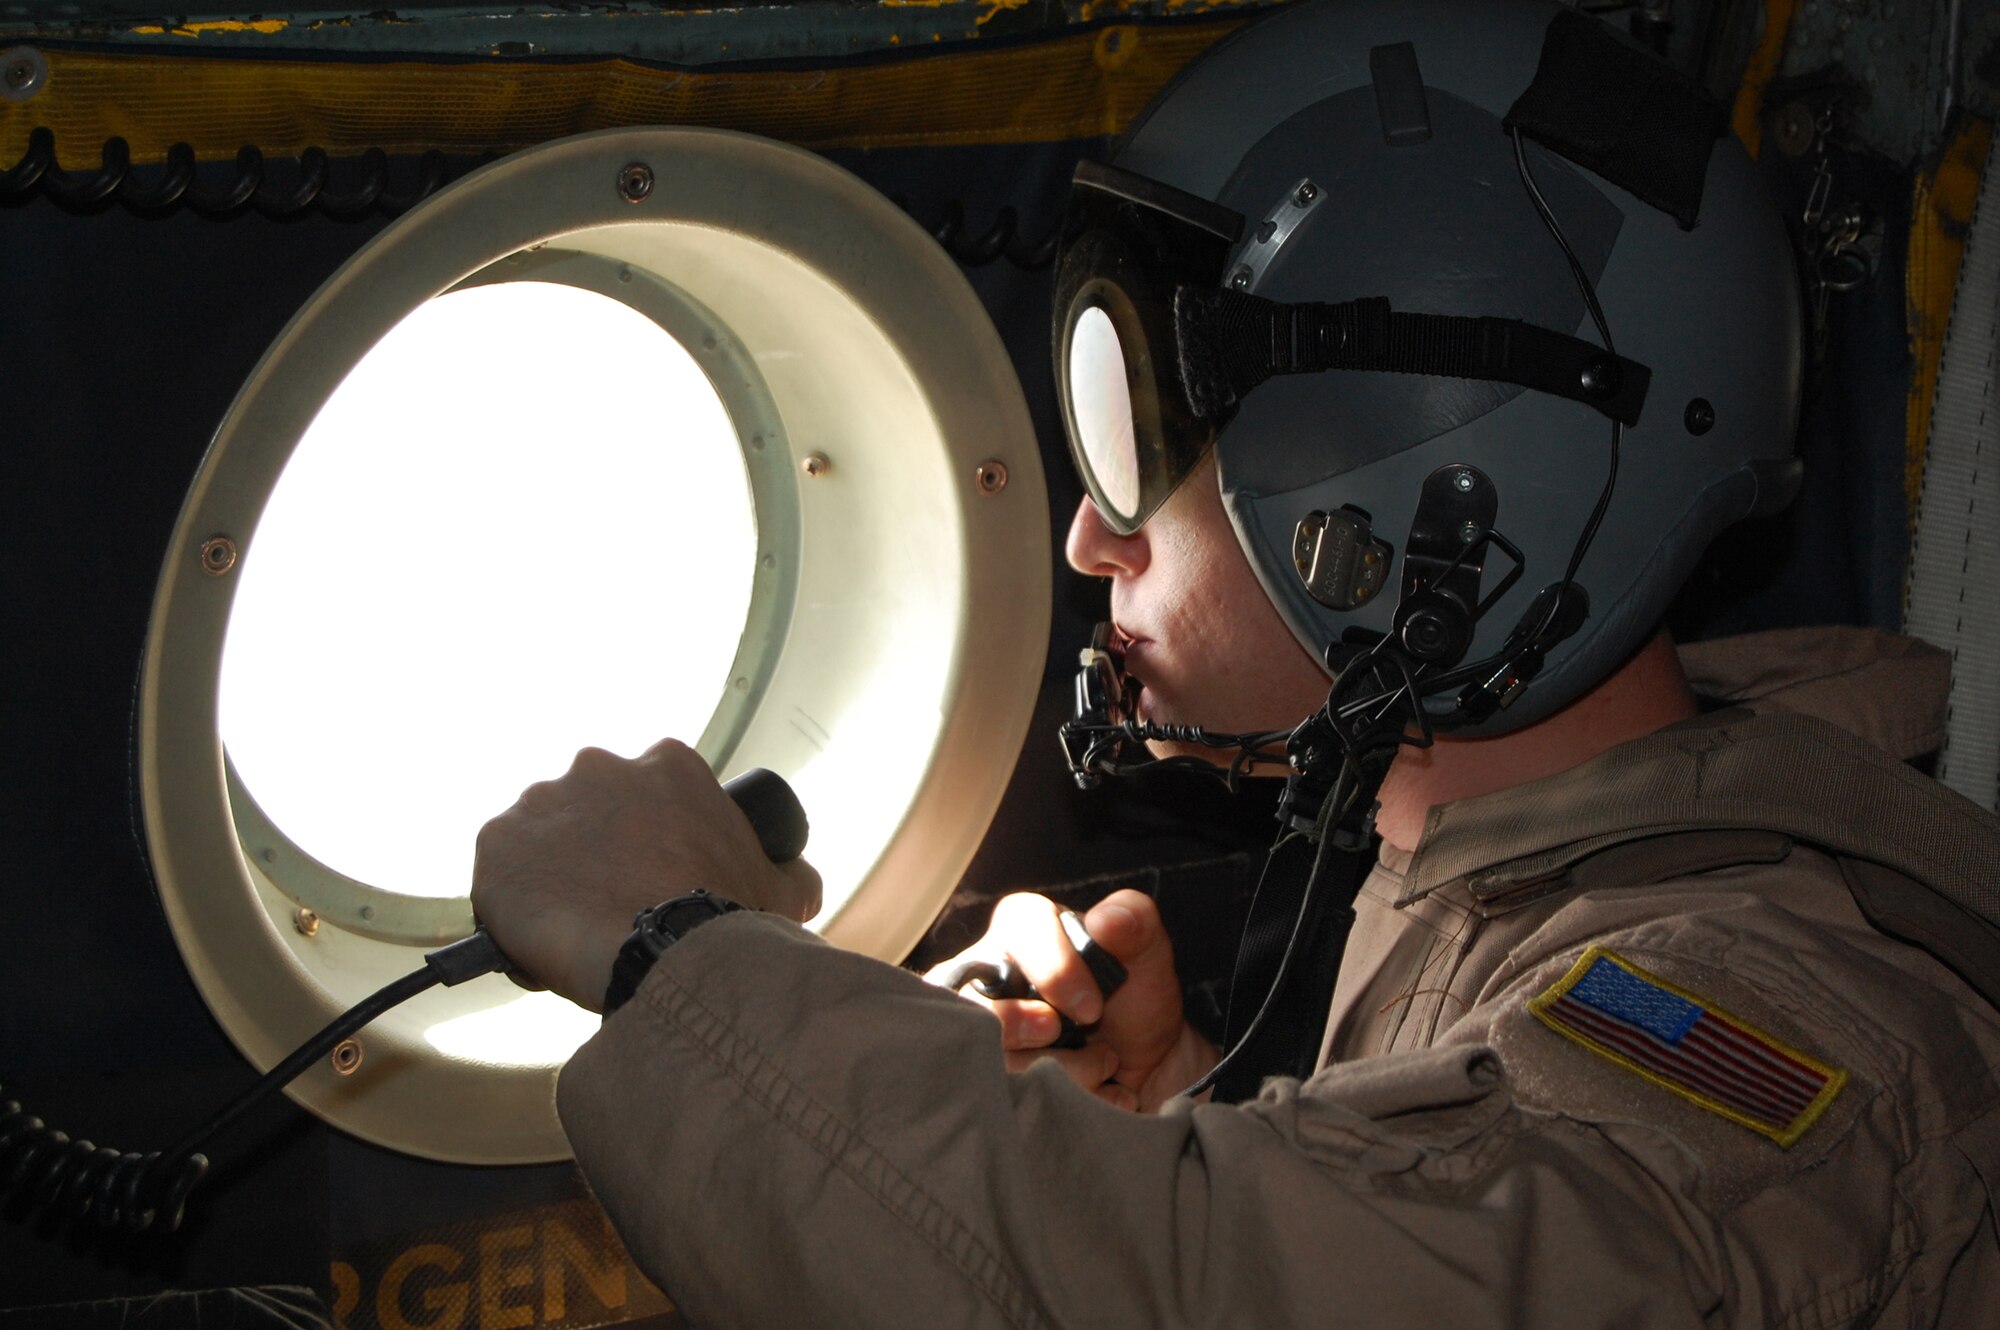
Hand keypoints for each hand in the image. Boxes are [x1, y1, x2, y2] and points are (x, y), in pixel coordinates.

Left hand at [471, 739, 821, 1010]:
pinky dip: (512, 902)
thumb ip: (793, 872)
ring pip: (542, 840)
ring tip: (577, 928)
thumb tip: (799, 876)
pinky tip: (541, 938)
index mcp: (669, 764)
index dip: (651, 837)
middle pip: (591, 808)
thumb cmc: (725, 920)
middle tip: (616, 902)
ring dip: (554, 874)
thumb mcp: (784, 889)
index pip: (650, 792)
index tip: (653, 873)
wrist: (661, 956)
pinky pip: (499, 873)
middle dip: (598, 848)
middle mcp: (600, 765)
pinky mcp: (497, 842)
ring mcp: (543, 800)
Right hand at [927, 890, 1216, 1111]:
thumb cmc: (1132, 1001)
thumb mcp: (1146, 955)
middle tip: (1070, 1036)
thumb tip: (1107, 919)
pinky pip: (1000, 1094)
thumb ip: (1135, 921)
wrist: (1141, 1071)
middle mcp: (984, 976)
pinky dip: (1053, 1101)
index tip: (1091, 1007)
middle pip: (981, 999)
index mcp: (1021, 931)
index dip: (1055, 968)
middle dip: (1028, 1027)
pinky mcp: (983, 1076)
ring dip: (1058, 1070)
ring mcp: (976, 1030)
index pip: (1018, 929)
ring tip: (1101, 1067)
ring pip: (991, 1054)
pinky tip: (1091, 1095)